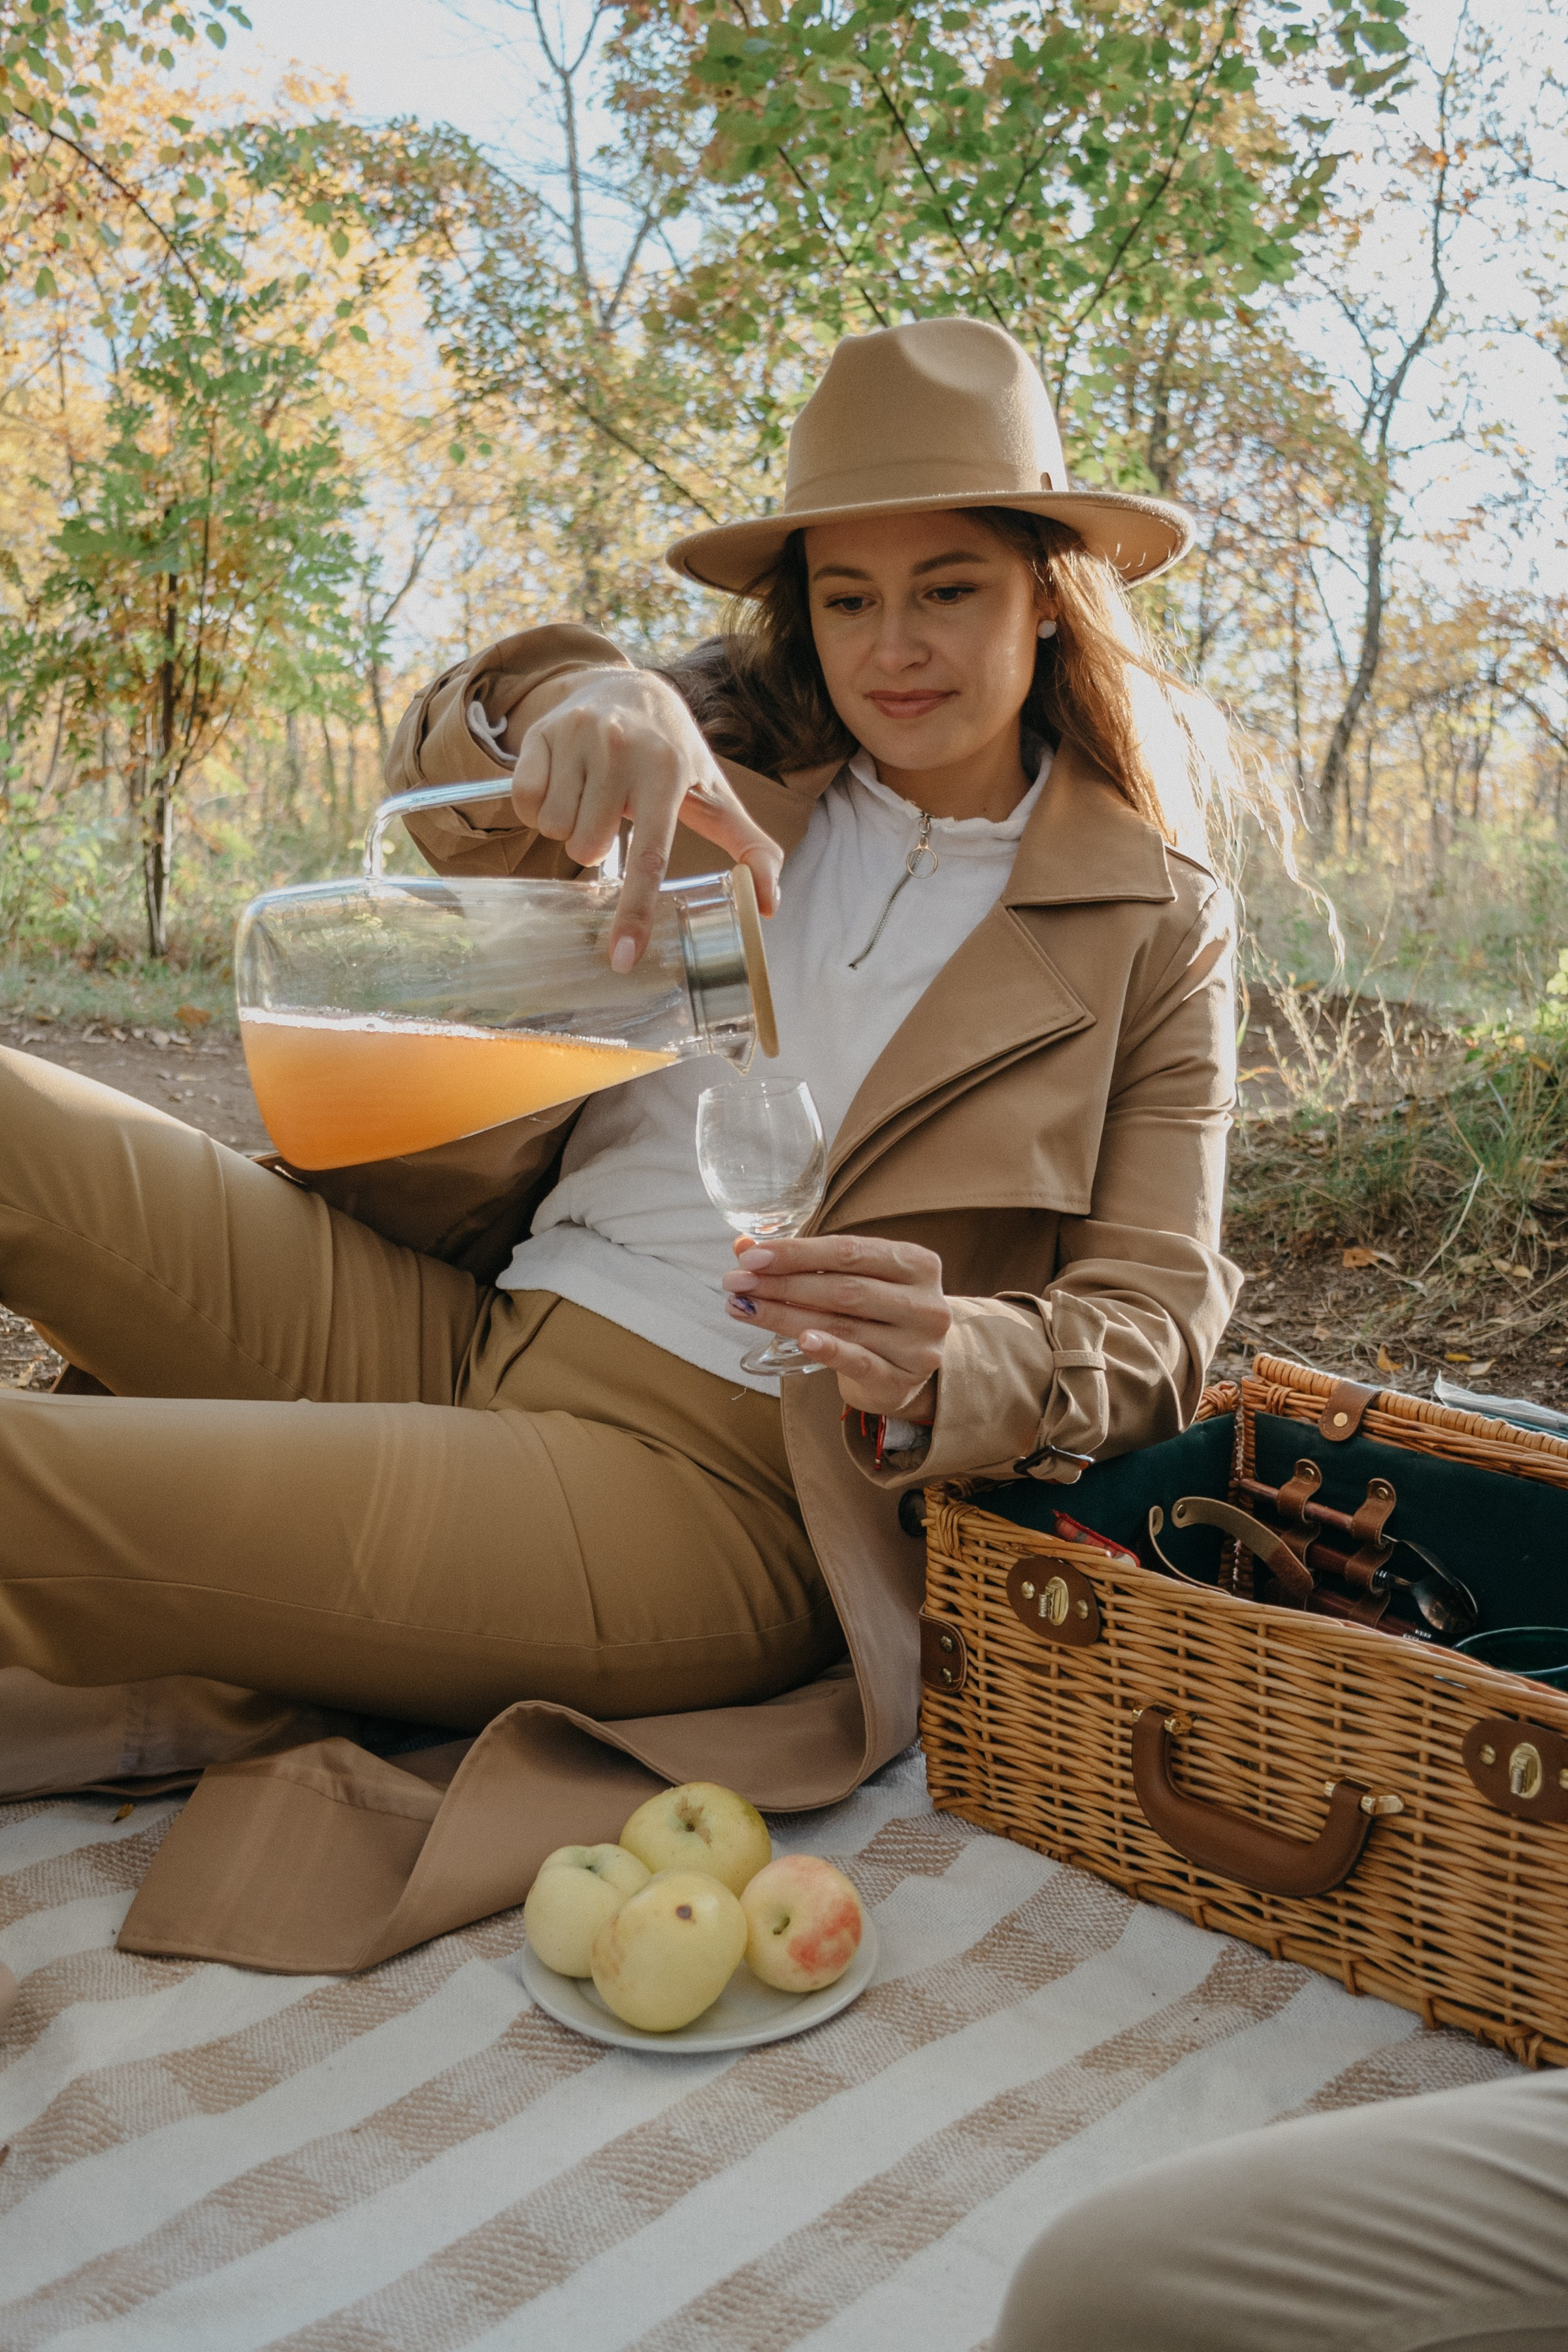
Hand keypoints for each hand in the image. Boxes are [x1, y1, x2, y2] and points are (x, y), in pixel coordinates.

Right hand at [508, 668, 782, 967]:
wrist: (628, 687)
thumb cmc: (675, 754)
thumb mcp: (714, 794)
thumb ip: (749, 847)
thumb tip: (770, 906)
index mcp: (665, 771)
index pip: (648, 857)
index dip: (634, 912)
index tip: (623, 957)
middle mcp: (620, 749)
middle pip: (586, 848)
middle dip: (597, 843)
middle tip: (614, 812)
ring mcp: (576, 736)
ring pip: (553, 828)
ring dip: (569, 825)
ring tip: (592, 794)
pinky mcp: (539, 732)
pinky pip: (524, 804)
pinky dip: (539, 807)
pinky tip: (564, 783)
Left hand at [722, 1234, 949, 1416]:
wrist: (906, 1368)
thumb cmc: (875, 1313)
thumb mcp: (853, 1278)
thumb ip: (806, 1260)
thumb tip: (743, 1245)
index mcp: (917, 1263)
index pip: (848, 1251)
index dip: (796, 1253)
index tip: (751, 1256)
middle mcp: (924, 1303)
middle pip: (843, 1288)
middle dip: (782, 1284)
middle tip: (736, 1282)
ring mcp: (917, 1345)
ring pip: (841, 1324)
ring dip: (784, 1315)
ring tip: (744, 1307)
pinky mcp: (901, 1380)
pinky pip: (860, 1361)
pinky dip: (829, 1349)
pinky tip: (800, 1340)